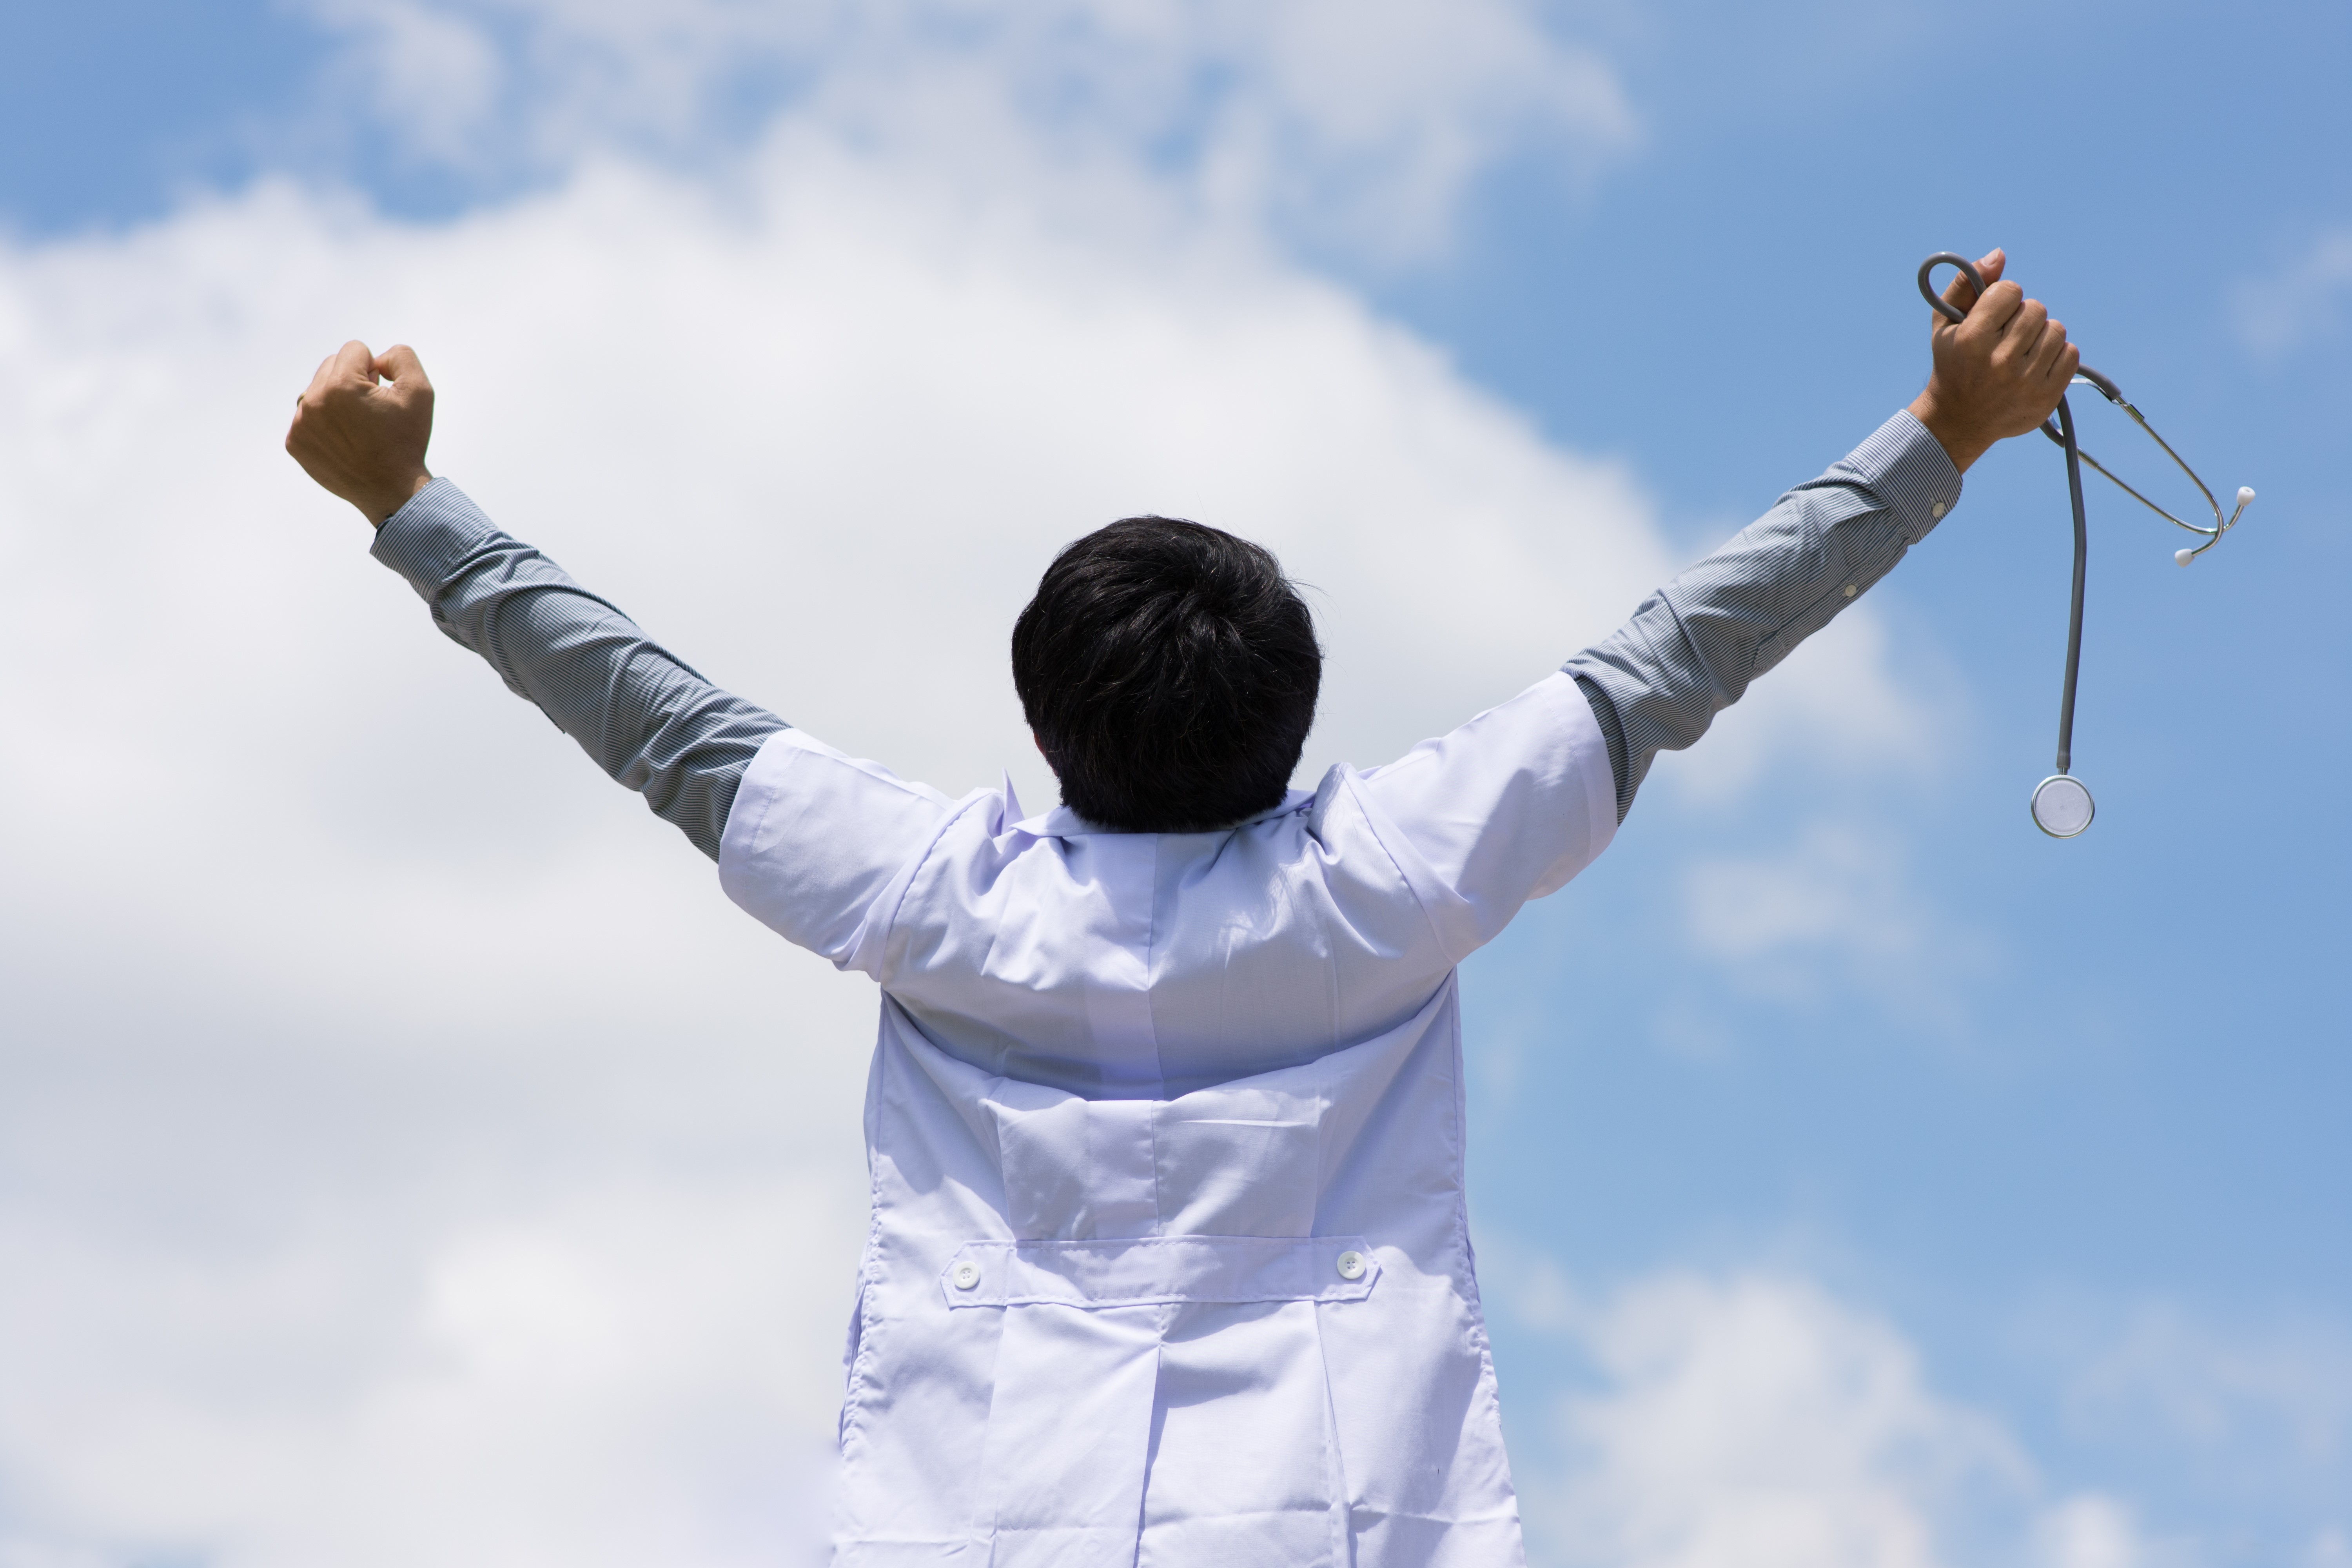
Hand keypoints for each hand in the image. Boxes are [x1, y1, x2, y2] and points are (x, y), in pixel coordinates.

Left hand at [286, 341, 434, 525]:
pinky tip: (345, 440)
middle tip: (372, 410)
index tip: (382, 394)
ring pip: (317, 390)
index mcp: (342, 385)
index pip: (354, 350)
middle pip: (331, 365)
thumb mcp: (420, 392)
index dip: (375, 369)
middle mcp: (313, 401)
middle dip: (352, 380)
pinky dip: (324, 422)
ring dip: (336, 399)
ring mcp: (300, 423)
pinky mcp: (295, 442)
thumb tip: (377, 358)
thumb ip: (401, 357)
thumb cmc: (407, 442)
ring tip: (358, 426)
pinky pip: (307, 416)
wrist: (392, 492)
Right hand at [1906, 248, 2079, 473]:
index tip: (1992, 316)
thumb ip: (1966, 284)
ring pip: (2056, 330)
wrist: (1959, 420)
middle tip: (2006, 336)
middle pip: (2036, 309)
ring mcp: (2025, 381)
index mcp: (1973, 339)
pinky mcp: (2046, 396)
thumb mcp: (1946, 325)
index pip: (2010, 290)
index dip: (2003, 299)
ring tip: (2021, 351)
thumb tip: (1999, 254)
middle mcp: (2000, 361)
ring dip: (2041, 335)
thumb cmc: (1953, 364)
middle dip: (2022, 317)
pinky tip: (2035, 364)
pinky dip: (2056, 354)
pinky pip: (2070, 353)